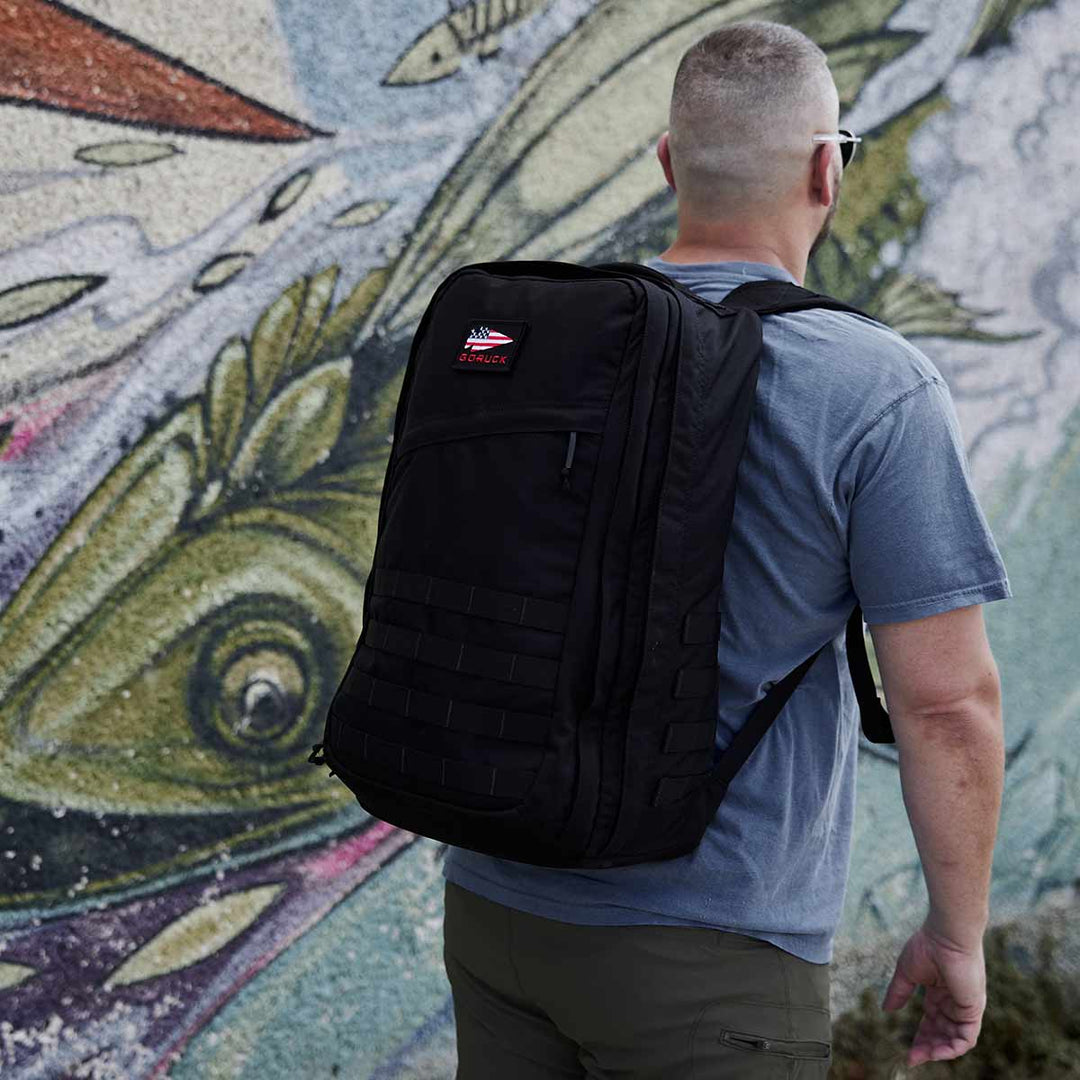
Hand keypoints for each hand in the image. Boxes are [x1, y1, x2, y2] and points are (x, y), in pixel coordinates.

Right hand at [881, 919, 986, 1067]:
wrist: (946, 937)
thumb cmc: (927, 947)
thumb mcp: (907, 973)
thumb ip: (898, 992)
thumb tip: (886, 1010)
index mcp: (939, 992)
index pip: (931, 1021)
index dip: (920, 1036)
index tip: (908, 1052)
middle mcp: (954, 1002)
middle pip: (941, 1033)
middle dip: (927, 1047)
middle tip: (912, 1058)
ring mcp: (965, 1007)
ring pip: (954, 1039)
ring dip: (939, 1051)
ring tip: (922, 1056)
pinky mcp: (973, 1010)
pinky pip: (967, 1038)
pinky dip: (953, 1048)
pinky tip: (937, 1052)